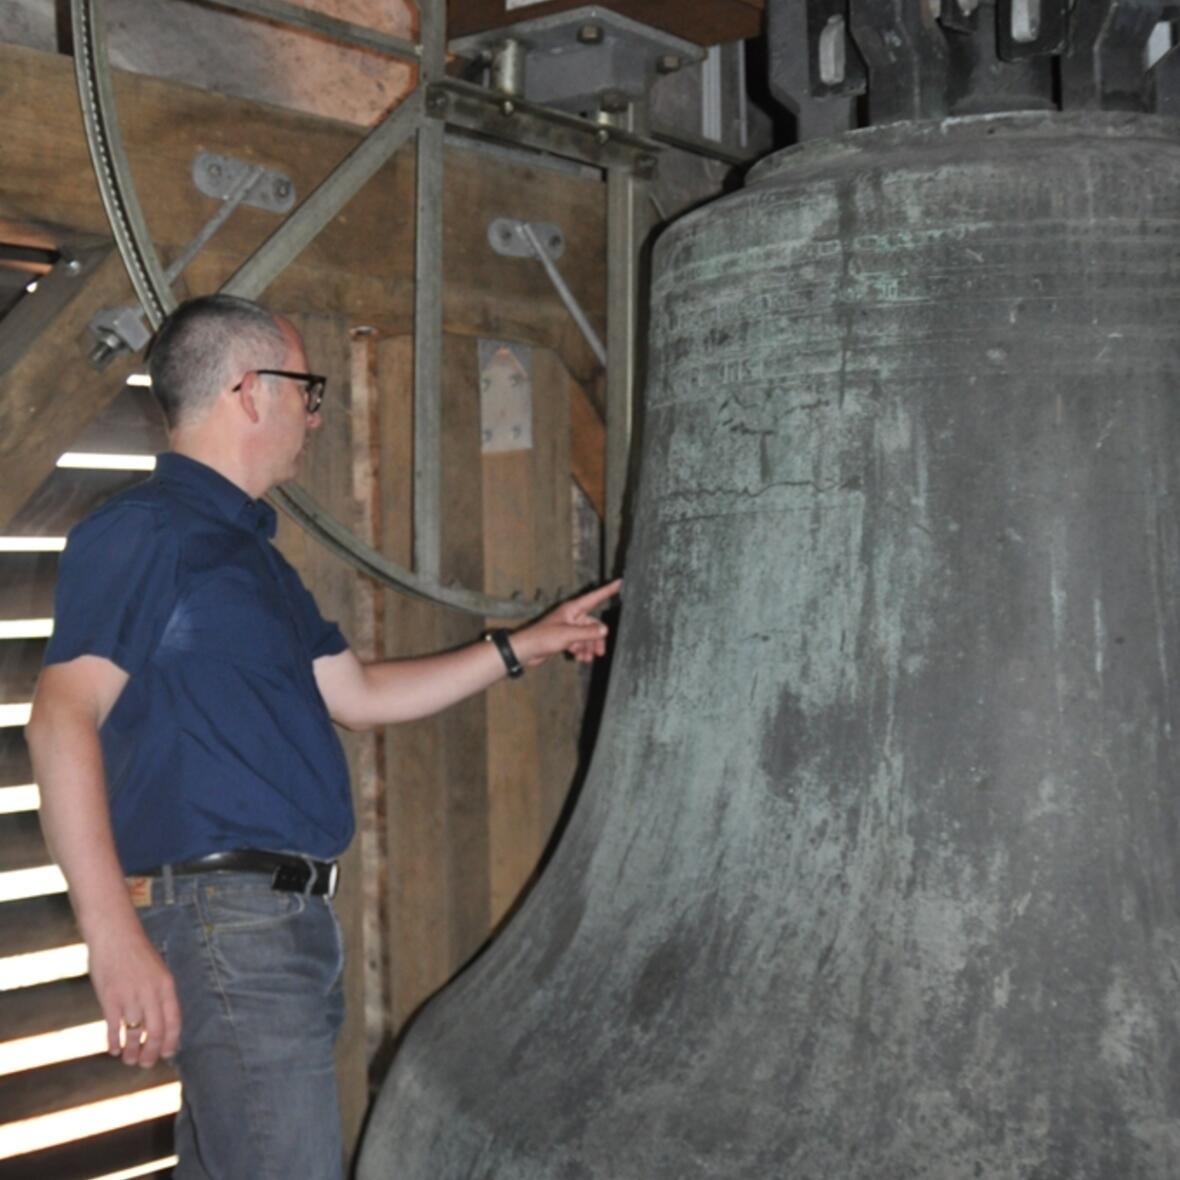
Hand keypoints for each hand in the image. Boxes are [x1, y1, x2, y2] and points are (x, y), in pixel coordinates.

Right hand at [88, 923, 180, 1067]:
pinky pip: (114, 1027)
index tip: (167, 1054)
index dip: (171, 1041)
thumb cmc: (136, 954)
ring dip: (133, 1051)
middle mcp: (151, 992)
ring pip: (135, 1033)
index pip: (174, 1020)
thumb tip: (161, 1022)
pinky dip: (115, 1042)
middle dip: (152, 1052)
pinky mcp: (109, 998)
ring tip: (130, 1061)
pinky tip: (114, 1050)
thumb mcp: (157, 971)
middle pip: (156, 1031)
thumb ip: (159, 994)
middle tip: (146, 1064)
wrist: (115, 935)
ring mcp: (130, 996)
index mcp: (166, 985)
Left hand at [510, 578, 622, 667]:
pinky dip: (581, 650)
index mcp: (573, 609)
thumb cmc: (543, 638)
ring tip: (587, 658)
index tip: (620, 582)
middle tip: (600, 652)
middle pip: (593, 624)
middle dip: (597, 639)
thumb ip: (588, 633)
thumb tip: (605, 630)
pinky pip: (579, 642)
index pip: (595, 597)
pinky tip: (579, 658)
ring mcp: (568, 627)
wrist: (526, 651)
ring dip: (588, 647)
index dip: (608, 590)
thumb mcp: (569, 635)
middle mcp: (572, 616)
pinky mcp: (564, 638)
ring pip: (586, 636)